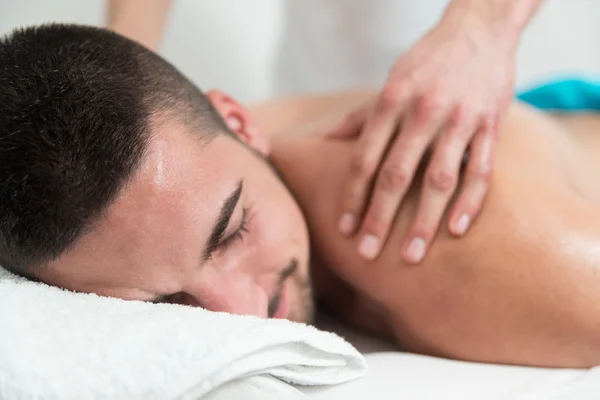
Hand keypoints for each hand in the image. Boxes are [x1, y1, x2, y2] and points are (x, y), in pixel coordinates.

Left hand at [330, 13, 515, 263]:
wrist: (479, 28)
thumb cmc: (427, 62)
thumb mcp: (390, 83)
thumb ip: (359, 117)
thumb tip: (322, 140)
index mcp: (392, 102)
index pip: (365, 158)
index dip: (352, 195)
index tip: (344, 228)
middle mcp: (423, 112)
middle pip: (397, 174)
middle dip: (380, 217)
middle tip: (367, 253)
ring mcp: (459, 120)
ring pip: (439, 178)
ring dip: (424, 220)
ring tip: (411, 255)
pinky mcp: (490, 125)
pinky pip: (481, 170)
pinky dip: (470, 202)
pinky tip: (456, 230)